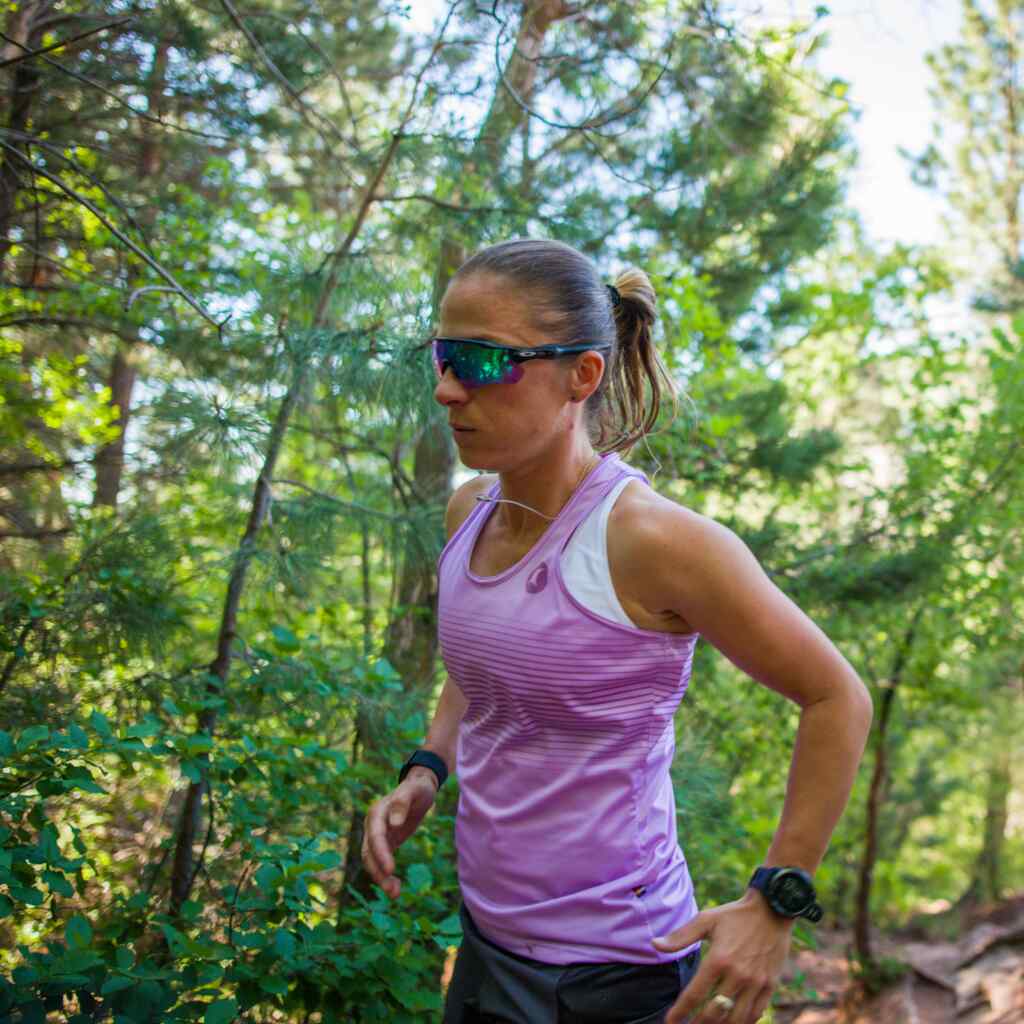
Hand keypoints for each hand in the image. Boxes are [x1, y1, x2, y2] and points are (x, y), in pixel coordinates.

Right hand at [361, 769, 437, 898]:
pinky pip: (381, 863)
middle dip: (378, 872)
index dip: (381, 853)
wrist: (420, 788)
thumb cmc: (418, 788)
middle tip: (392, 890)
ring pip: (372, 861)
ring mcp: (377, 836)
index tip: (390, 869)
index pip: (375, 836)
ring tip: (395, 894)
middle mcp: (373, 826)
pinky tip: (396, 889)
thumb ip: (403, 803)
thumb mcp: (414, 790)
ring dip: (380, 878)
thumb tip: (394, 823)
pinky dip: (386, 876)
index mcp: (377, 813)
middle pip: (369, 853)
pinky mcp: (386, 844)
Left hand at [653, 891, 794, 1023]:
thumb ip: (680, 936)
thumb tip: (654, 944)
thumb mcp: (706, 920)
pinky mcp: (770, 985)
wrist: (772, 910)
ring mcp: (756, 982)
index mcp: (718, 959)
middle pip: (714, 1012)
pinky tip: (732, 1021)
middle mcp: (737, 975)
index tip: (670, 1021)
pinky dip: (743, 1021)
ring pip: (736, 1018)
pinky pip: (756, 1013)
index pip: (695, 994)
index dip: (680, 1012)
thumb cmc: (734, 915)